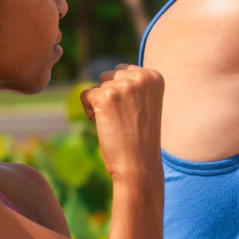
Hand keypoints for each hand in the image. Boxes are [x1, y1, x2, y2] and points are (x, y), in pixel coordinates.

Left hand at [79, 64, 164, 183]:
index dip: (122, 96)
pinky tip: (106, 125)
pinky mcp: (106, 96)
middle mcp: (141, 77)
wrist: (139, 165)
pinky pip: (84, 95)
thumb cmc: (140, 138)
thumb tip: (104, 75)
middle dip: (110, 98)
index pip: (122, 72)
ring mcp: (124, 85)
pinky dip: (90, 112)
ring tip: (118, 124)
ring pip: (96, 87)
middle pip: (108, 77)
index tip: (135, 114)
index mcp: (154, 76)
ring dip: (101, 106)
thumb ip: (131, 84)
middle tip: (125, 120)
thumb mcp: (144, 104)